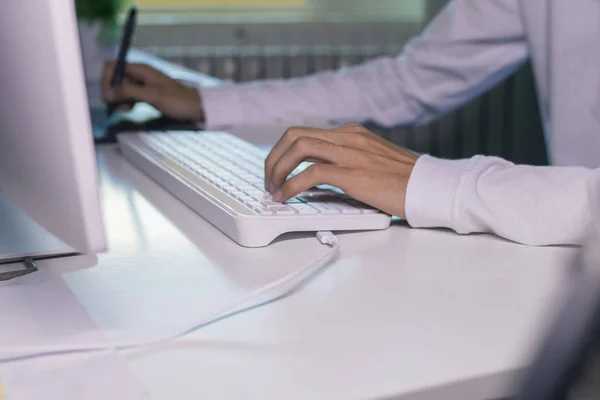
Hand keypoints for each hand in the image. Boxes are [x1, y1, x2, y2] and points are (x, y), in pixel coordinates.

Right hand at [102, 62, 203, 120]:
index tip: (108, 96)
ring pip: (120, 88)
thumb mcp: (152, 96)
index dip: (106, 79)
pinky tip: (130, 109)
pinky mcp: (145, 94)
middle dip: (112, 91)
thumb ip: (129, 93)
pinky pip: (129, 96)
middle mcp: (139, 74)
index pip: (112, 66)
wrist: (195, 107)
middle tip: (117, 106)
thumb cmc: (177, 100)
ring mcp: (142, 84)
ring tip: (126, 109)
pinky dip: (126, 102)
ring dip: (119, 99)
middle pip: (114, 78)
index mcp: (140, 69)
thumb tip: (108, 93)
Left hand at [264, 125, 418, 218]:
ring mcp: (351, 153)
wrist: (431, 187)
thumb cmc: (406, 181)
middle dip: (274, 158)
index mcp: (352, 134)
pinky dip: (291, 186)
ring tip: (273, 190)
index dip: (283, 152)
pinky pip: (311, 173)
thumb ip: (347, 163)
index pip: (305, 133)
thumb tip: (317, 178)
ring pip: (298, 147)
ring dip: (277, 169)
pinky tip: (286, 197)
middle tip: (269, 180)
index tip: (277, 172)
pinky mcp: (354, 173)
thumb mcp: (373, 162)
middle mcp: (348, 138)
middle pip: (294, 135)